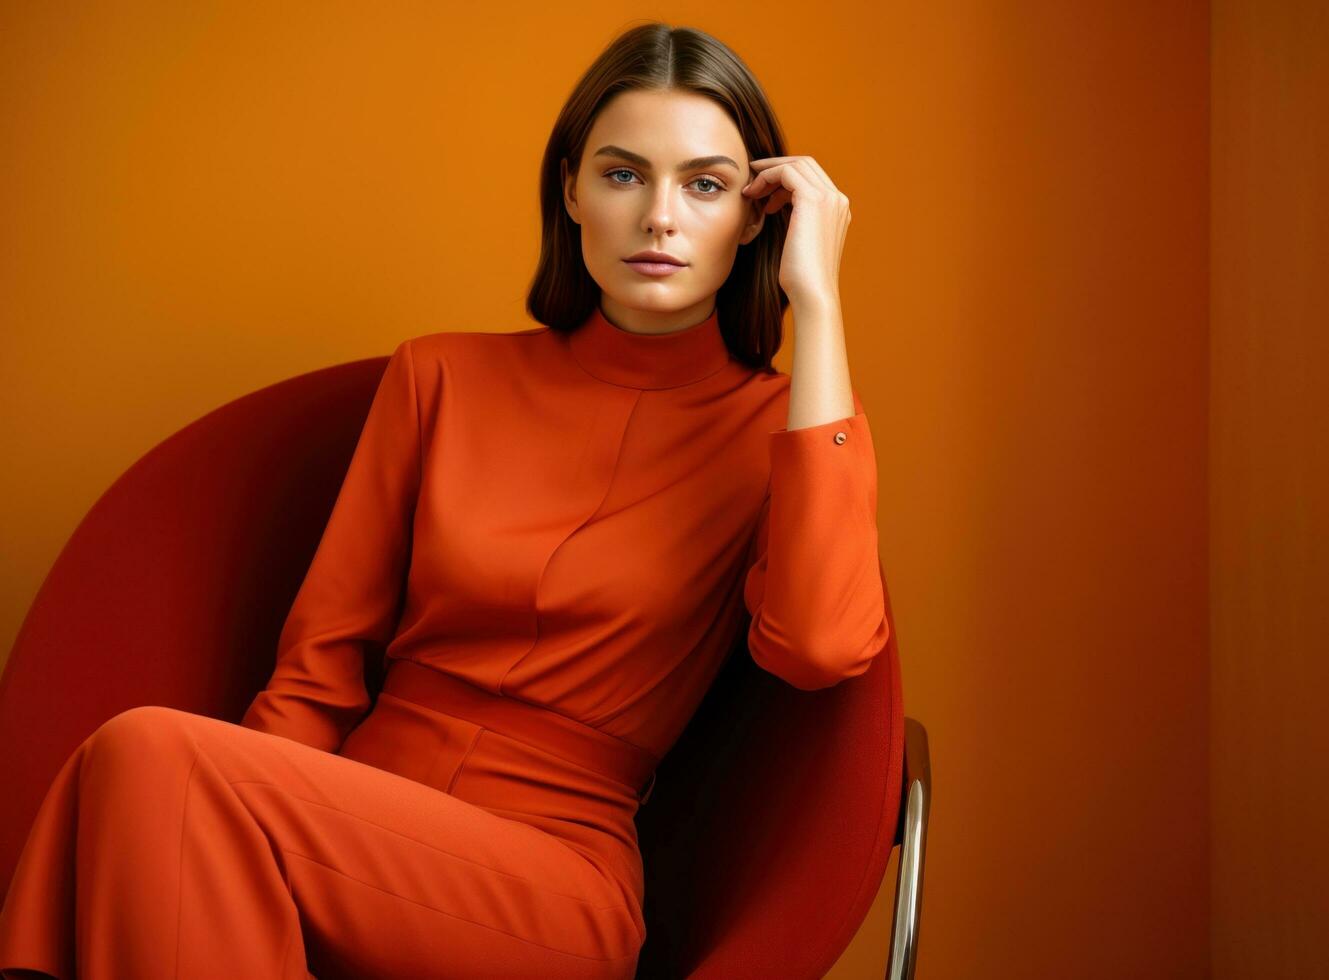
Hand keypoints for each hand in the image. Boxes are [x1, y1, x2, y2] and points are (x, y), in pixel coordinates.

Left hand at [741, 155, 851, 308]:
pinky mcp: (814, 200)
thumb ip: (796, 221)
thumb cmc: (801, 277)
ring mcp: (829, 198)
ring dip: (769, 172)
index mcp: (837, 209)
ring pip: (796, 164)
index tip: (762, 189)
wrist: (812, 293)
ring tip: (750, 190)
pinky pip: (787, 172)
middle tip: (752, 178)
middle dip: (776, 168)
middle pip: (805, 164)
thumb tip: (775, 206)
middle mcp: (837, 199)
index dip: (784, 177)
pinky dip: (767, 178)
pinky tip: (754, 195)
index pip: (812, 177)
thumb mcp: (800, 242)